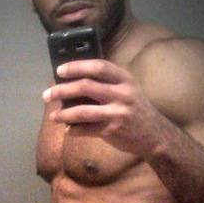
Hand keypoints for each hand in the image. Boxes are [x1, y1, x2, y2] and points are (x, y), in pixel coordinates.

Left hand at [43, 59, 163, 156]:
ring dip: (64, 114)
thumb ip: (108, 84)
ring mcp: (117, 113)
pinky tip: (67, 130)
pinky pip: (87, 130)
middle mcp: (122, 94)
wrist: (155, 135)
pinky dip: (74, 130)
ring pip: (82, 111)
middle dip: (62, 90)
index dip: (77, 66)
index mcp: (124, 79)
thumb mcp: (129, 90)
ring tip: (53, 116)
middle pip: (85, 87)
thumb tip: (75, 82)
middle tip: (47, 95)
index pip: (98, 67)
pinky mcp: (112, 131)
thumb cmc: (137, 110)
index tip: (60, 70)